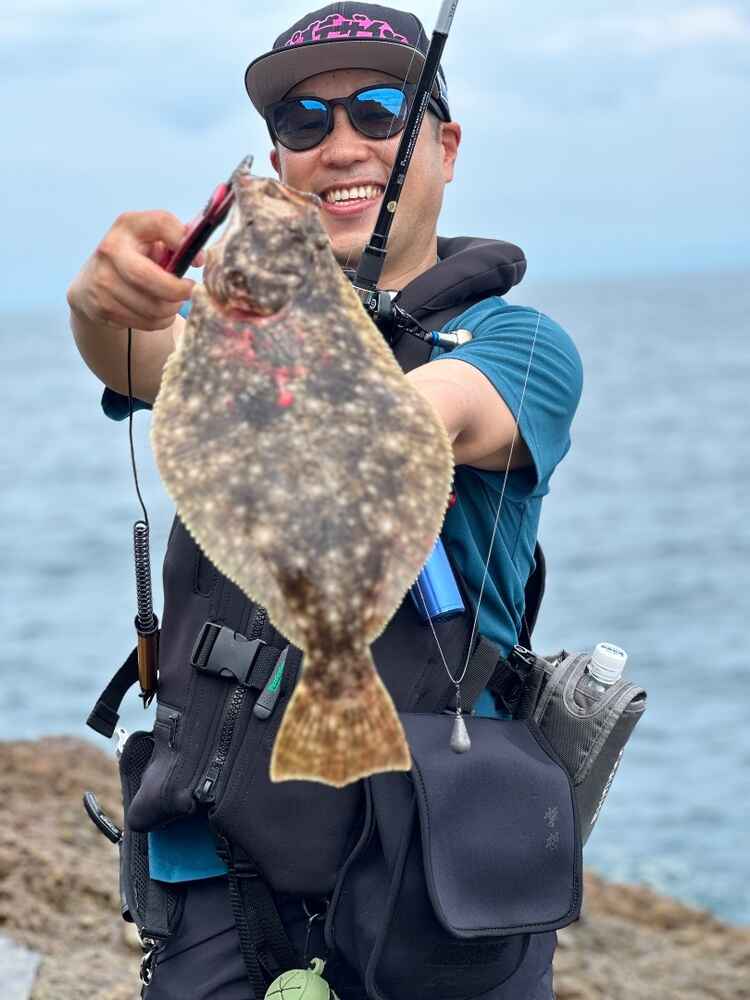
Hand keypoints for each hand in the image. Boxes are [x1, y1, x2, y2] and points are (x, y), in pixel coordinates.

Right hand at [67, 210, 206, 331]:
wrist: (93, 281)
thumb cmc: (136, 257)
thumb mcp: (153, 239)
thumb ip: (176, 240)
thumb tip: (199, 258)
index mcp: (128, 225)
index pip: (161, 223)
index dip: (183, 241)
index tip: (199, 261)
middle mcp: (111, 249)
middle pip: (149, 278)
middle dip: (177, 291)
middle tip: (189, 292)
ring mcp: (102, 280)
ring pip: (152, 308)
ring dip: (171, 309)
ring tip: (172, 302)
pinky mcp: (101, 307)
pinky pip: (145, 322)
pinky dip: (159, 321)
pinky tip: (157, 312)